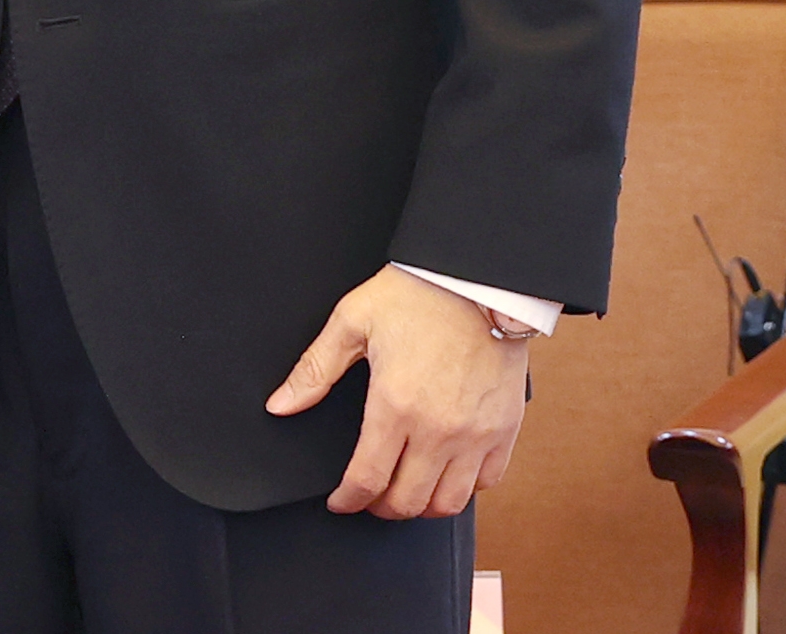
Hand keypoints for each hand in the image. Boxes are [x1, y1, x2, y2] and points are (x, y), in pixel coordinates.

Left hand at [265, 265, 530, 519]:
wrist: (478, 277)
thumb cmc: (417, 294)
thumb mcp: (353, 321)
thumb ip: (314, 369)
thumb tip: (280, 404)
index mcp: (395, 404)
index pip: (367, 479)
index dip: (347, 500)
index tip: (340, 501)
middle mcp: (438, 428)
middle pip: (406, 501)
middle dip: (380, 508)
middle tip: (369, 498)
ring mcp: (476, 433)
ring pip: (447, 503)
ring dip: (422, 506)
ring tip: (406, 491)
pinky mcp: (505, 428)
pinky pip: (487, 481)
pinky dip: (464, 488)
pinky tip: (446, 473)